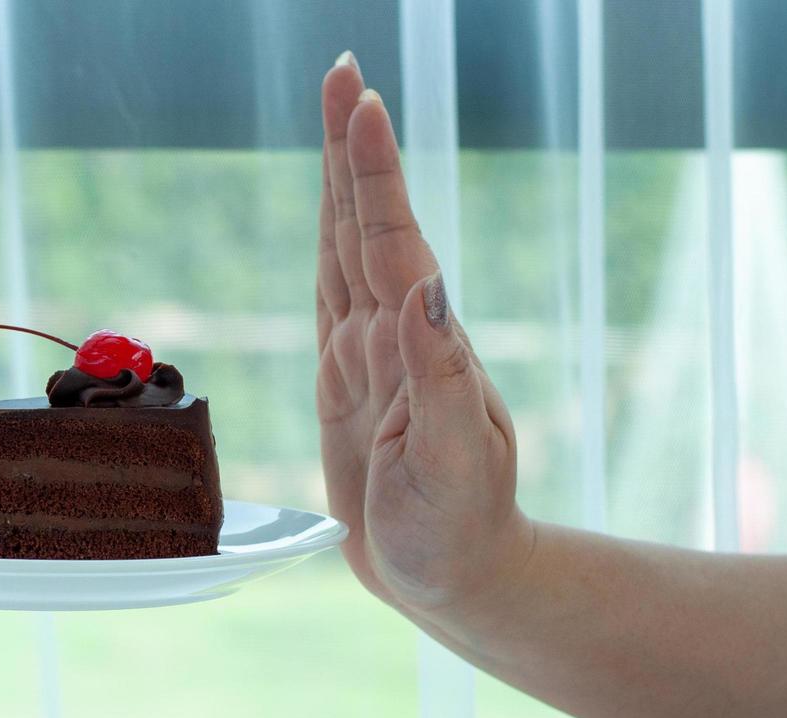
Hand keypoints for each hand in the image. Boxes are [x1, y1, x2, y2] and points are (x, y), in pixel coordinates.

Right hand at [315, 55, 530, 614]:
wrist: (455, 577)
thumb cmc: (458, 532)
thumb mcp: (453, 463)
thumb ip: (440, 378)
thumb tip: (424, 290)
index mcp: (421, 344)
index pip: (391, 238)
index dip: (373, 171)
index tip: (364, 99)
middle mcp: (395, 335)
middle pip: (365, 224)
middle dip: (354, 149)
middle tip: (345, 72)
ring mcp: (371, 354)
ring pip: (346, 248)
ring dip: (342, 181)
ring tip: (340, 113)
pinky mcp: (348, 382)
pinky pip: (330, 295)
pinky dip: (328, 243)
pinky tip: (329, 214)